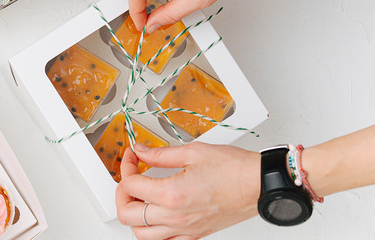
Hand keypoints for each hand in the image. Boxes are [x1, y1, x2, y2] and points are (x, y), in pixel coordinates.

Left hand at [116, 142, 259, 239]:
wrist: (259, 184)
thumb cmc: (234, 169)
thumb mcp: (192, 152)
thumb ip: (160, 154)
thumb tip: (140, 151)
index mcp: (172, 194)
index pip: (130, 185)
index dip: (126, 167)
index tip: (132, 158)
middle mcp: (175, 216)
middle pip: (127, 215)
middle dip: (122, 194)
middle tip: (130, 178)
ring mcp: (185, 229)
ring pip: (142, 235)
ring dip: (134, 216)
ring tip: (140, 199)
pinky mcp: (196, 235)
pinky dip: (154, 233)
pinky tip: (157, 218)